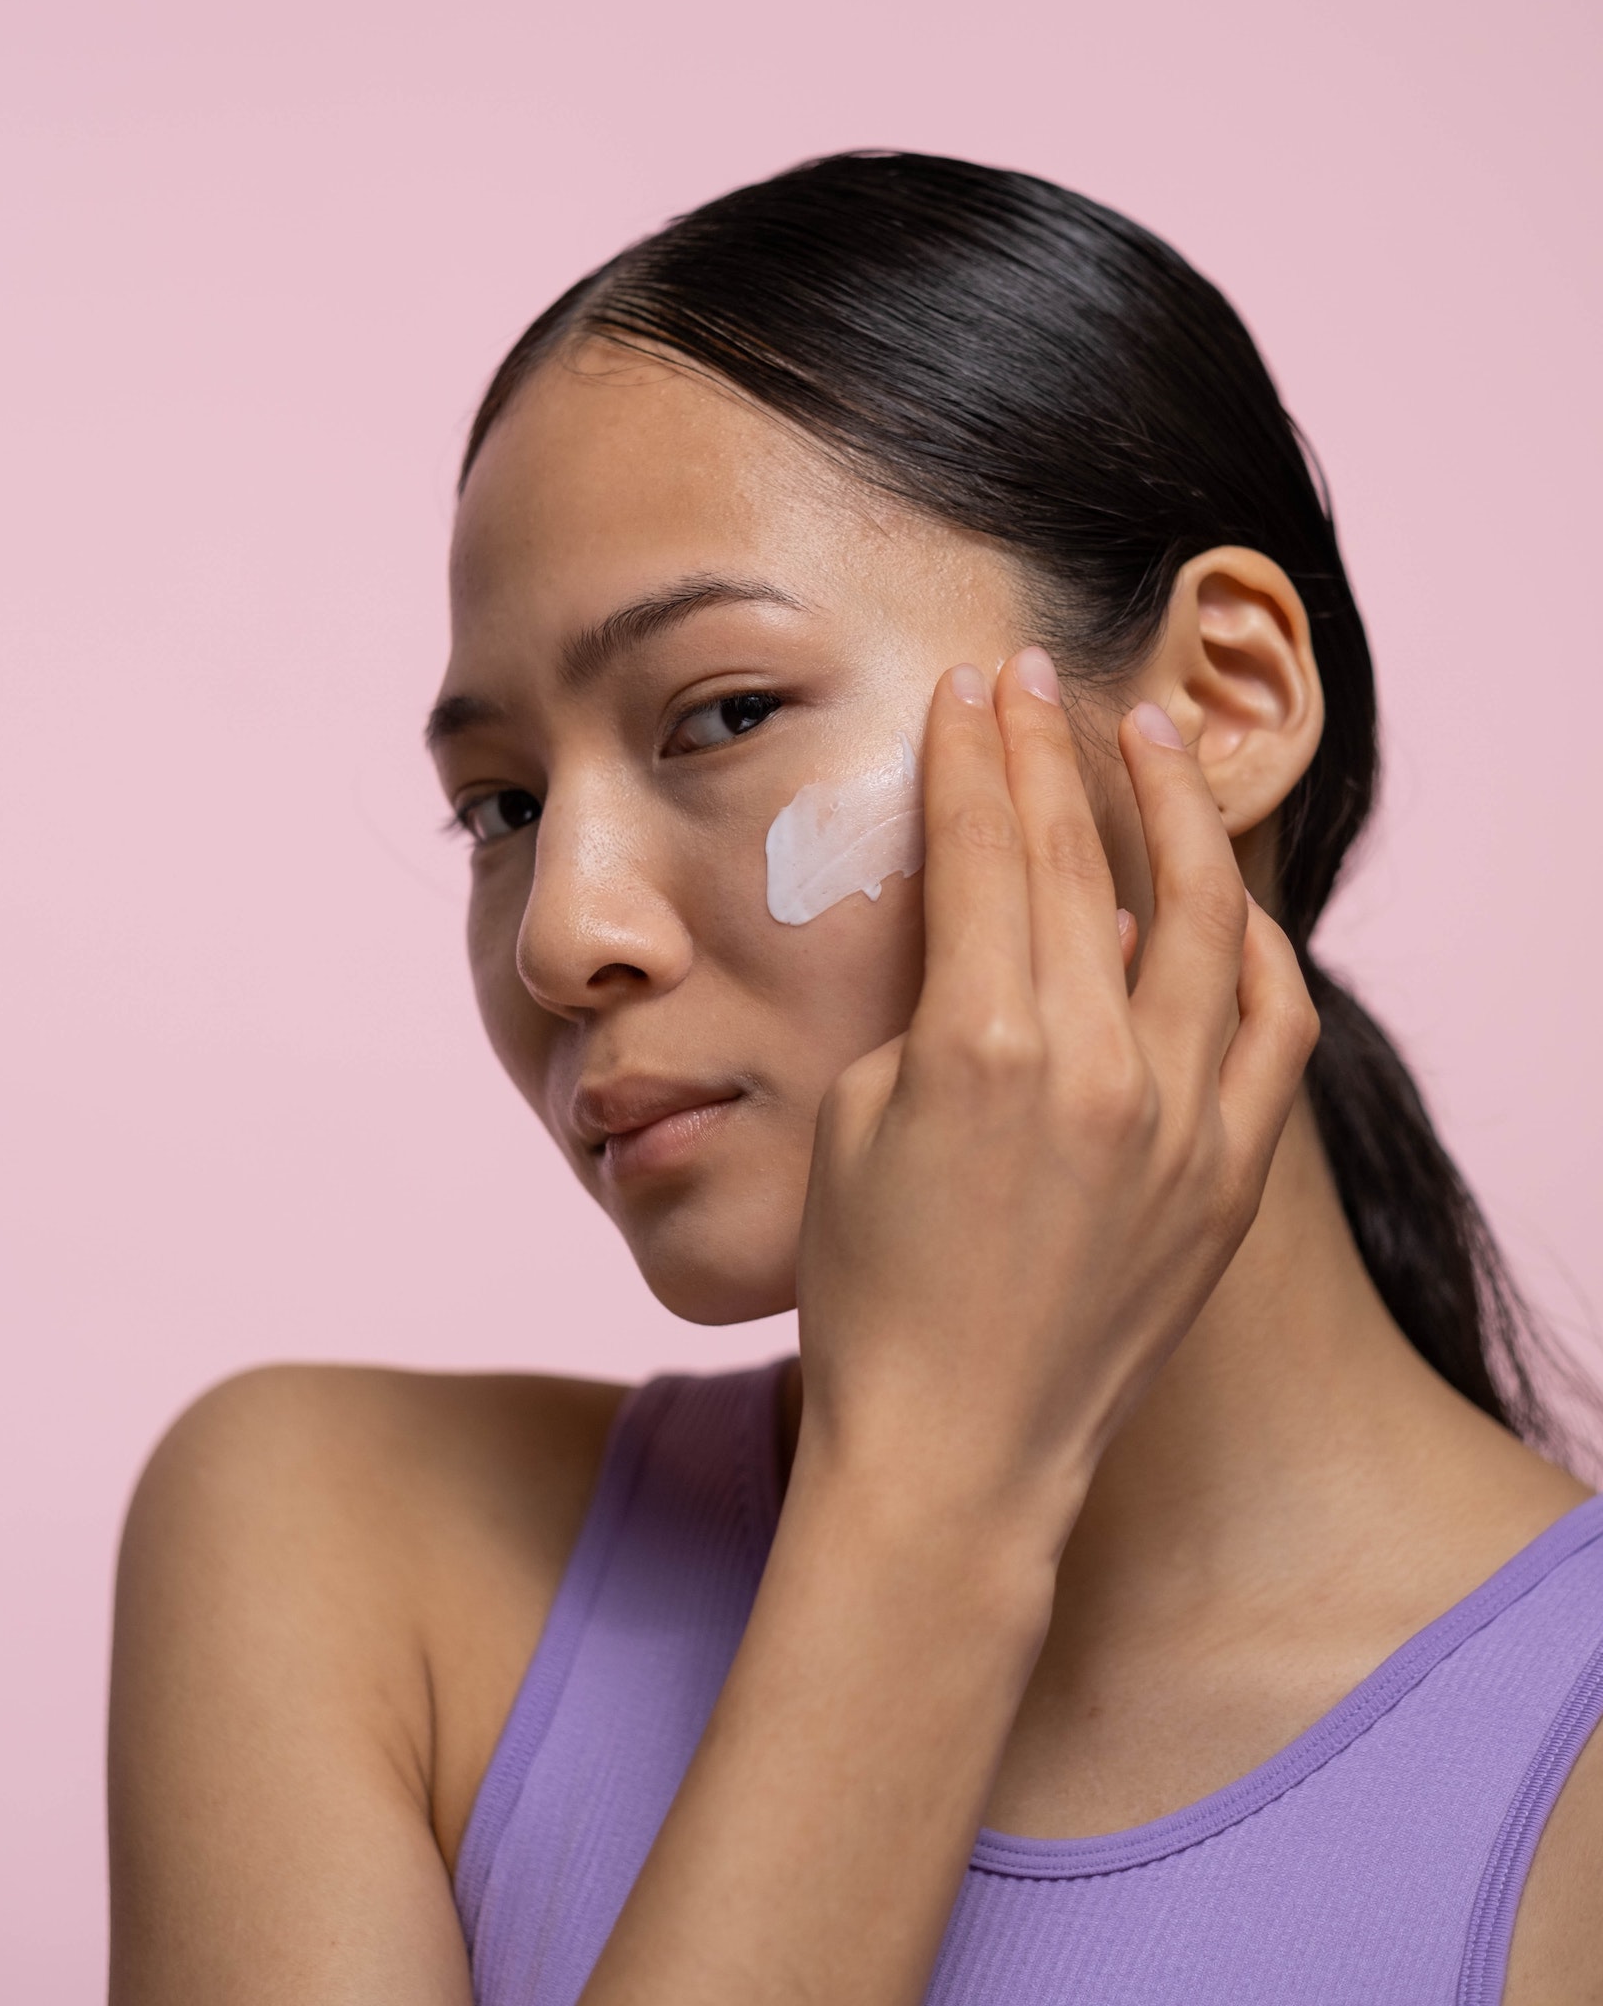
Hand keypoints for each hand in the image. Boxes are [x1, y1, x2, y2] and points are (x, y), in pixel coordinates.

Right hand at [792, 648, 1318, 1560]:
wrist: (954, 1454)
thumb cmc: (873, 1291)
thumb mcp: (861, 1113)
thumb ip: (942, 1003)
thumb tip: (1007, 928)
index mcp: (985, 1043)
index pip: (982, 849)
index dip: (971, 754)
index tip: (970, 688)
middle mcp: (1100, 1067)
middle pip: (1078, 858)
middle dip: (1048, 751)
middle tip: (1033, 681)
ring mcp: (1183, 1122)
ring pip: (1200, 918)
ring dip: (1172, 813)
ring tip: (1148, 742)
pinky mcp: (1231, 1177)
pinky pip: (1274, 1030)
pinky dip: (1255, 953)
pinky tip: (1226, 907)